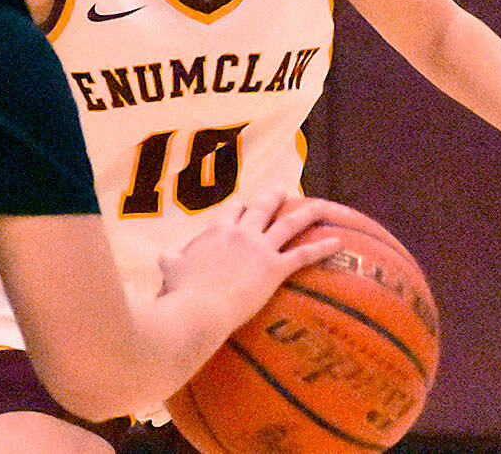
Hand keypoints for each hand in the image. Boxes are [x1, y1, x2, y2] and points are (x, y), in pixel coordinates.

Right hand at [157, 191, 341, 332]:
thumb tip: (163, 257)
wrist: (199, 308)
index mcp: (216, 232)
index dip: (240, 206)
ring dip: (306, 212)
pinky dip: (322, 248)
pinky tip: (338, 241)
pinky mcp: (274, 268)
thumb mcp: (171, 271)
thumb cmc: (182, 293)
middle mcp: (240, 233)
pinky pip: (303, 255)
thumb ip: (170, 261)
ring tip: (319, 205)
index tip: (246, 203)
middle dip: (273, 198)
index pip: (231, 211)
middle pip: (261, 208)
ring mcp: (259, 248)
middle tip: (283, 191)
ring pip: (288, 224)